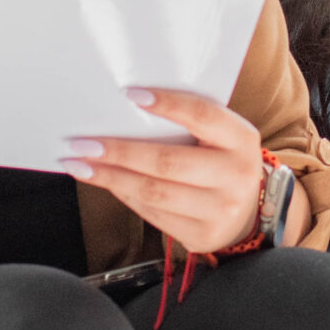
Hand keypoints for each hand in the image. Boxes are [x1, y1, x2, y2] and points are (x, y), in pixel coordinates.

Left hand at [62, 88, 266, 253]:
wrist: (250, 212)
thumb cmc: (222, 161)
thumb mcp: (221, 136)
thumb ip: (188, 123)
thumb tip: (127, 109)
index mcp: (241, 139)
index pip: (202, 115)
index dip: (167, 104)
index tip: (129, 94)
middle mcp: (236, 176)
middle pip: (167, 161)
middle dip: (119, 152)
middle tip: (83, 144)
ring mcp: (220, 210)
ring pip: (153, 192)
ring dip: (111, 177)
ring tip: (80, 165)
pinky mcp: (201, 236)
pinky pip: (152, 214)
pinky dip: (124, 195)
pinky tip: (105, 182)